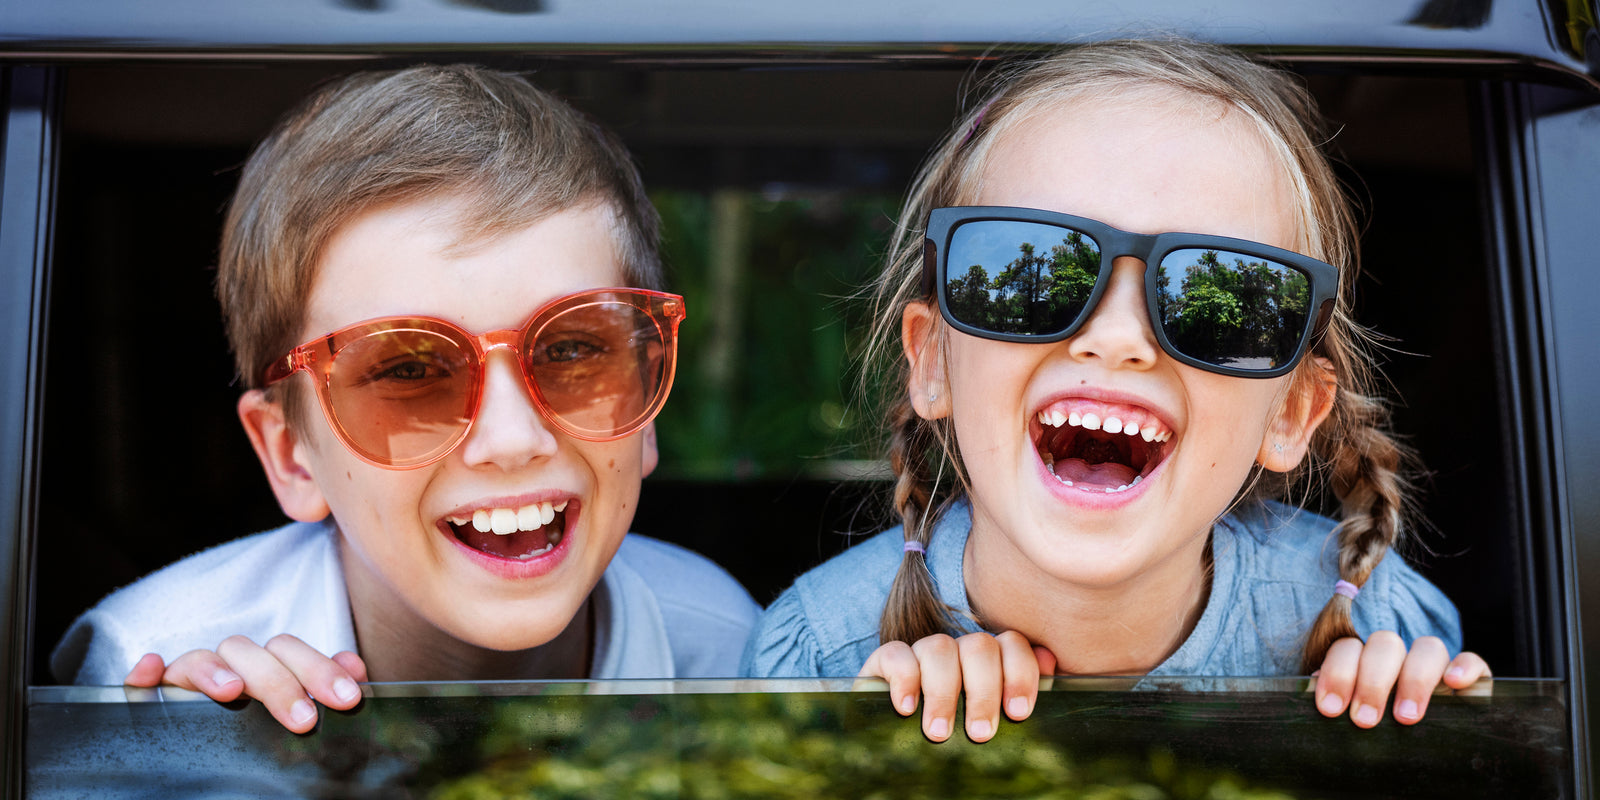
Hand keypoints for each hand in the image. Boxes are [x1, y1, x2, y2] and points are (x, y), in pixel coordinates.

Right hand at [123, 634, 367, 732]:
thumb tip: (356, 673)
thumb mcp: (301, 714)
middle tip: (303, 718)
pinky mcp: (155, 696)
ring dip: (216, 669)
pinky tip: (150, 669)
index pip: (293, 653)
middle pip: (254, 654)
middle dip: (281, 682)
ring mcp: (192, 679)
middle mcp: (233, 667)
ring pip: (201, 657)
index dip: (322, 669)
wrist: (217, 771)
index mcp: (270, 667)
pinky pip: (144, 680)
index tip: (348, 698)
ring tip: (232, 692)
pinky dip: (145, 671)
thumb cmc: (269, 734)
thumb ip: (324, 691)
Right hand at [857, 631, 1056, 742]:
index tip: (1018, 713)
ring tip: (940, 733)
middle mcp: (958, 650)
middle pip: (979, 646)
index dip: (1020, 674)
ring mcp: (922, 651)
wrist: (895, 740)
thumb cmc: (957, 731)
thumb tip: (1050, 661)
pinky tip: (906, 709)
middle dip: (983, 692)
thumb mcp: (992, 716)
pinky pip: (896, 653)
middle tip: (981, 734)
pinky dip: (904, 679)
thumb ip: (1021, 691)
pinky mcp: (886, 659)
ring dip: (944, 693)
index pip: (1012, 645)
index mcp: (990, 659)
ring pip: (940, 648)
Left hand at [1311, 632, 1490, 726]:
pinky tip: (1454, 683)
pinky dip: (1465, 667)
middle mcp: (1399, 655)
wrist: (1421, 747)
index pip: (1348, 648)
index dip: (1338, 673)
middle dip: (1372, 682)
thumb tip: (1325, 705)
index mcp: (1364, 658)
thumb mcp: (1355, 717)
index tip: (1330, 707)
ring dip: (1414, 680)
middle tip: (1364, 720)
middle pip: (1385, 644)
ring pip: (1427, 648)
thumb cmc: (1377, 729)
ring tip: (1405, 717)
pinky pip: (1473, 660)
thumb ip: (1343, 705)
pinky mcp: (1471, 677)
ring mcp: (1435, 663)